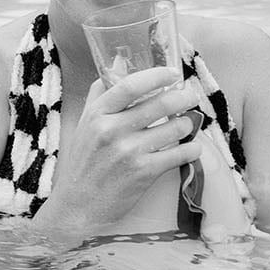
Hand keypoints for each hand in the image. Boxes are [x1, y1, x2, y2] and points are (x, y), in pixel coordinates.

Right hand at [32, 66, 203, 235]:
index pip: (130, 85)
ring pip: (176, 127)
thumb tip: (120, 61)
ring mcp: (129, 152)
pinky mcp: (144, 173)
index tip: (173, 73)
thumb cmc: (84, 163)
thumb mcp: (85, 124)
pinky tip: (192, 148)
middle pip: (161, 103)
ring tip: (189, 124)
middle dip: (184, 98)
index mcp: (97, 115)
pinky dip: (192, 149)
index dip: (157, 75)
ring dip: (190, 124)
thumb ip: (102, 92)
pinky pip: (181, 153)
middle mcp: (112, 131)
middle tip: (191, 98)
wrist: (77, 207)